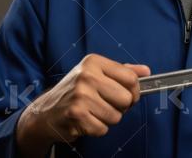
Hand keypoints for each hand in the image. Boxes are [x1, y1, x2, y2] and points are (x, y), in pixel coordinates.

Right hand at [16, 54, 149, 156]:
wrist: (45, 111)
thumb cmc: (75, 92)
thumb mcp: (97, 74)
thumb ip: (123, 71)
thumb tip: (146, 71)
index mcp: (93, 62)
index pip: (131, 78)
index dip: (134, 91)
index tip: (127, 95)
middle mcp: (86, 76)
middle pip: (127, 99)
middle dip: (120, 107)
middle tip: (105, 104)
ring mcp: (81, 95)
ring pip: (116, 116)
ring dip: (107, 119)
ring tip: (92, 112)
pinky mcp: (77, 115)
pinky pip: (103, 129)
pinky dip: (96, 129)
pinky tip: (85, 120)